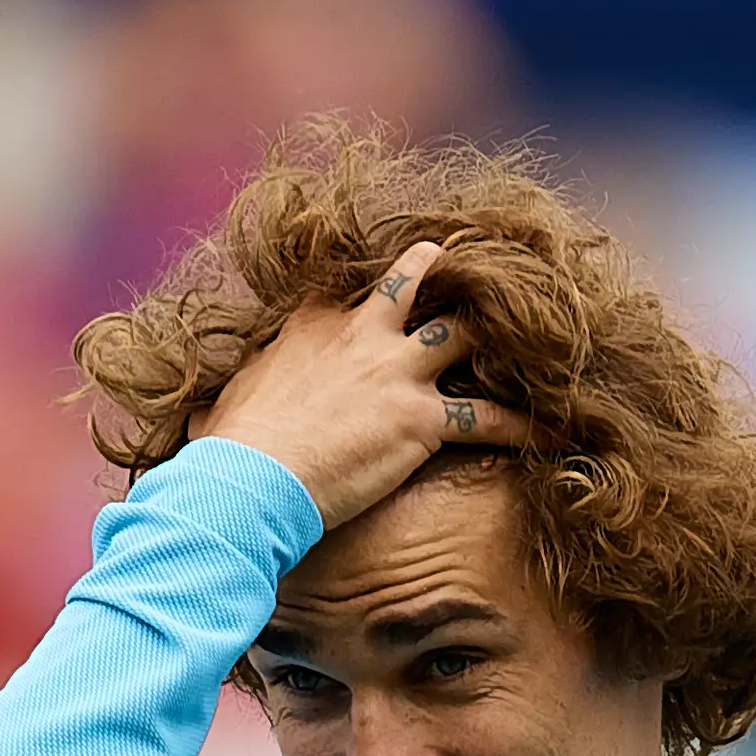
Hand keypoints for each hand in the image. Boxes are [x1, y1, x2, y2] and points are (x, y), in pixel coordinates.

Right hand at [196, 240, 536, 530]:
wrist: (248, 480)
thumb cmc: (230, 451)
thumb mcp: (224, 403)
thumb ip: (234, 397)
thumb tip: (201, 421)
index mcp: (314, 321)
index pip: (362, 283)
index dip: (395, 280)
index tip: (419, 274)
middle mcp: (361, 331)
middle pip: (422, 283)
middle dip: (458, 279)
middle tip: (492, 279)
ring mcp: (396, 370)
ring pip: (466, 334)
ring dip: (503, 340)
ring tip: (540, 342)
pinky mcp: (422, 419)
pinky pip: (489, 416)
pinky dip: (525, 422)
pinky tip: (554, 429)